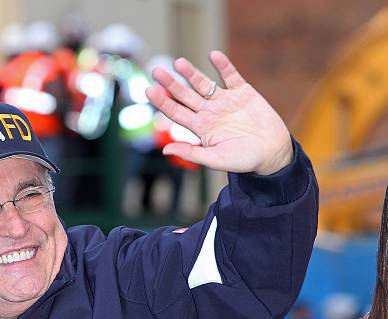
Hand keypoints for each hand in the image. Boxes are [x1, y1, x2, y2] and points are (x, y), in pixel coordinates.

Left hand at [146, 51, 292, 174]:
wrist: (272, 152)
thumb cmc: (243, 160)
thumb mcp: (215, 159)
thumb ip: (191, 153)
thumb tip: (165, 151)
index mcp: (200, 128)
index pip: (176, 112)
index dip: (162, 101)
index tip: (149, 90)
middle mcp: (209, 112)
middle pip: (185, 95)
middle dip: (171, 83)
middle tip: (156, 71)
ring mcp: (225, 101)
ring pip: (204, 83)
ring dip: (191, 73)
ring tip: (178, 62)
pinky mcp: (243, 93)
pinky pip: (231, 76)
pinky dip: (223, 66)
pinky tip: (214, 56)